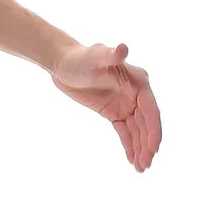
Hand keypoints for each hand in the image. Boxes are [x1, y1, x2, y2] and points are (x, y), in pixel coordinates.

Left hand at [50, 42, 161, 170]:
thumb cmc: (80, 58)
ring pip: (137, 130)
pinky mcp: (113, 112)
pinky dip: (130, 145)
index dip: (153, 129)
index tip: (153, 148)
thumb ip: (110, 55)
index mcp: (138, 82)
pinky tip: (132, 160)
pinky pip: (125, 131)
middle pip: (146, 123)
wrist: (64, 64)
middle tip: (146, 165)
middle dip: (147, 144)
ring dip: (140, 148)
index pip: (150, 110)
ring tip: (141, 168)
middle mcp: (136, 94)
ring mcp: (125, 104)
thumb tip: (123, 48)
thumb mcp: (94, 57)